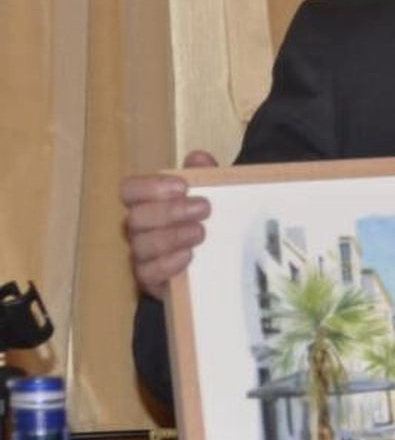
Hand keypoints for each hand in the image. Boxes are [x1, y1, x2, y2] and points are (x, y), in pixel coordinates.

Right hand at [119, 150, 216, 300]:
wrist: (219, 264)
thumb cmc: (208, 222)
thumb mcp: (213, 195)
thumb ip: (205, 175)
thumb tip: (198, 158)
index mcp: (148, 203)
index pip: (130, 190)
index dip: (150, 186)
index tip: (182, 186)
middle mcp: (139, 229)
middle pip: (136, 217)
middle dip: (169, 211)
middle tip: (203, 208)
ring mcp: (143, 256)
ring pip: (141, 245)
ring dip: (171, 237)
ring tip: (201, 233)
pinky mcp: (152, 281)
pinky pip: (148, 273)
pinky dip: (167, 264)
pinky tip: (188, 257)